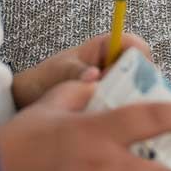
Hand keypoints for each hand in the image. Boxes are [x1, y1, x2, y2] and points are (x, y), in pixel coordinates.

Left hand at [11, 30, 152, 109]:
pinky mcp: (111, 104)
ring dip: (132, 103)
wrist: (29, 100)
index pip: (133, 44)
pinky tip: (114, 126)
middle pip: (142, 70)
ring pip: (137, 91)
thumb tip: (93, 75)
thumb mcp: (59, 73)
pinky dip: (123, 116)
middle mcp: (114, 65)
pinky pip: (126, 108)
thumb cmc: (44, 78)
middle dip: (142, 85)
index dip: (142, 56)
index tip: (139, 75)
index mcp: (104, 47)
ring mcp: (114, 85)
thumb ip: (77, 72)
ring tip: (119, 116)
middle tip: (132, 102)